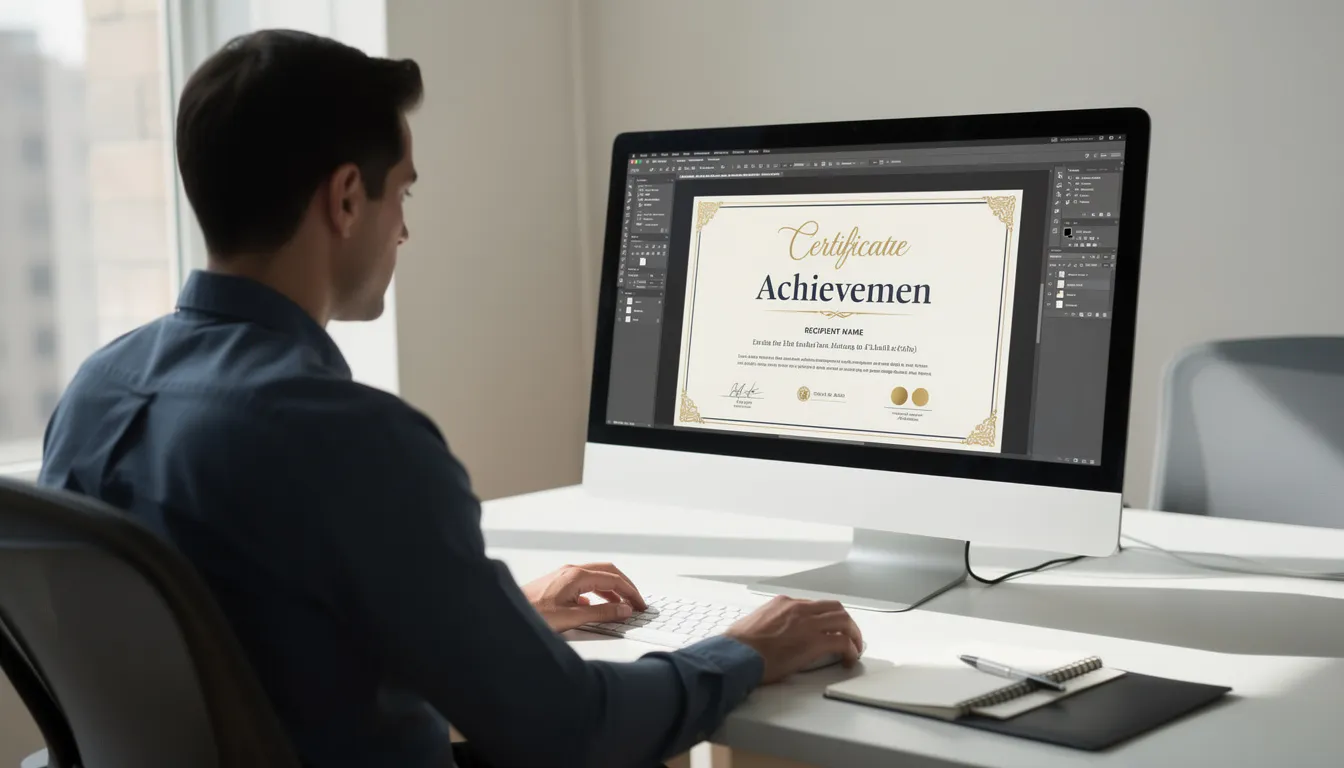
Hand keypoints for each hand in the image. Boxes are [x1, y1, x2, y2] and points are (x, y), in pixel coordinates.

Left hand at [522, 562, 648, 632]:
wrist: (507, 613)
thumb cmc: (533, 614)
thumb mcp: (572, 617)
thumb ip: (601, 613)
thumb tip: (624, 609)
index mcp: (577, 575)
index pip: (613, 579)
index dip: (631, 592)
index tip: (641, 605)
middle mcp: (571, 571)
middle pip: (608, 572)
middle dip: (625, 586)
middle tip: (637, 602)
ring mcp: (564, 575)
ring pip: (596, 577)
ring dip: (612, 589)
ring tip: (622, 606)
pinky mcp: (558, 583)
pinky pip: (585, 583)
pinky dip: (598, 592)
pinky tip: (597, 606)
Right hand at [725, 595, 863, 683]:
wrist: (737, 654)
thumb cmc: (739, 645)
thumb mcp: (756, 623)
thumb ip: (770, 624)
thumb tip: (772, 636)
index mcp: (784, 603)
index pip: (814, 605)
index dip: (825, 618)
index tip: (828, 629)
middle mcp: (799, 608)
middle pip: (835, 608)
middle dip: (846, 622)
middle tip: (850, 636)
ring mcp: (808, 624)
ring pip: (844, 620)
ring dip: (854, 634)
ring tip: (855, 648)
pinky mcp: (814, 642)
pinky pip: (842, 642)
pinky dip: (850, 650)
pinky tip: (849, 659)